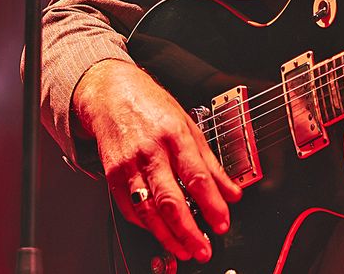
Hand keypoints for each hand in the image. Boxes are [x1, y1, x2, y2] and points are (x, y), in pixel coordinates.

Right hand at [73, 59, 241, 263]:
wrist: (111, 94)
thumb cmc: (152, 107)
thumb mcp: (189, 125)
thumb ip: (211, 162)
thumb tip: (233, 191)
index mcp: (175, 135)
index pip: (197, 176)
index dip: (212, 203)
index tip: (222, 223)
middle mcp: (150, 151)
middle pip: (170, 198)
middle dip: (188, 230)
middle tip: (203, 248)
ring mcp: (128, 165)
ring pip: (147, 209)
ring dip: (166, 236)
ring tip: (183, 250)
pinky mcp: (111, 175)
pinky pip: (128, 208)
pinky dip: (144, 225)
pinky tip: (158, 233)